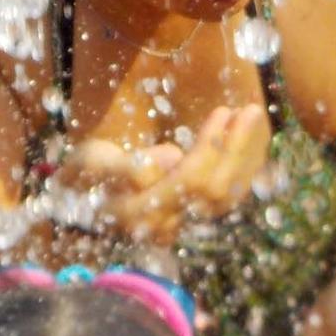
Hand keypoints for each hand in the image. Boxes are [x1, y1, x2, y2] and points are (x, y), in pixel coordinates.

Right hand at [61, 105, 264, 243]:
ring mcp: (182, 224)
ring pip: (227, 196)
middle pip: (215, 190)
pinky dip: (244, 168)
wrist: (82, 201)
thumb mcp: (92, 163)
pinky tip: (252, 141)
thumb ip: (122, 166)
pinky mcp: (192, 217)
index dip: (210, 146)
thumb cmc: (85, 176)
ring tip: (253, 118)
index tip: (223, 111)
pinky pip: (228, 196)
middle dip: (237, 148)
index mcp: (141, 211)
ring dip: (246, 157)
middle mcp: (166, 224)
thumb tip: (160, 163)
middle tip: (251, 110)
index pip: (189, 180)